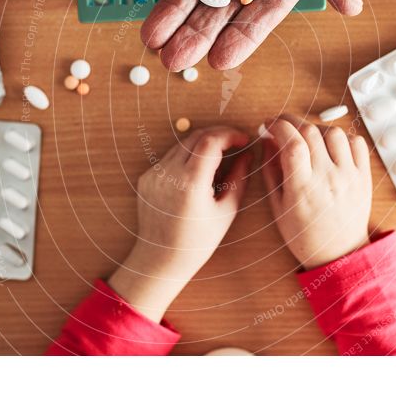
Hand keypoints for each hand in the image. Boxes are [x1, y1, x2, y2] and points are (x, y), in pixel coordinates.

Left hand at [108, 126, 252, 320]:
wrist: (159, 259)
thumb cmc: (196, 242)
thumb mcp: (226, 212)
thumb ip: (239, 178)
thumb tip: (248, 155)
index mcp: (190, 183)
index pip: (211, 141)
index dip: (230, 134)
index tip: (244, 139)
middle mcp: (168, 174)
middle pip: (196, 136)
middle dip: (219, 134)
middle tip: (236, 143)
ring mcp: (154, 174)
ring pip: (182, 143)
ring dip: (203, 144)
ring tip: (220, 159)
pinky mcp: (147, 177)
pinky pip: (170, 157)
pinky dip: (188, 156)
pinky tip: (199, 172)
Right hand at [262, 114, 371, 269]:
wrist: (339, 254)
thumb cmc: (305, 234)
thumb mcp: (278, 206)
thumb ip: (271, 171)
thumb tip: (268, 141)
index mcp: (302, 188)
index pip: (291, 142)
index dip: (278, 126)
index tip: (270, 125)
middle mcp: (328, 178)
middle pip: (310, 132)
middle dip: (292, 121)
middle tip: (283, 125)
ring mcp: (349, 176)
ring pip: (334, 133)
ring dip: (317, 129)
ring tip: (308, 138)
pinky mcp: (364, 177)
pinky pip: (357, 143)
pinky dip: (343, 138)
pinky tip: (331, 147)